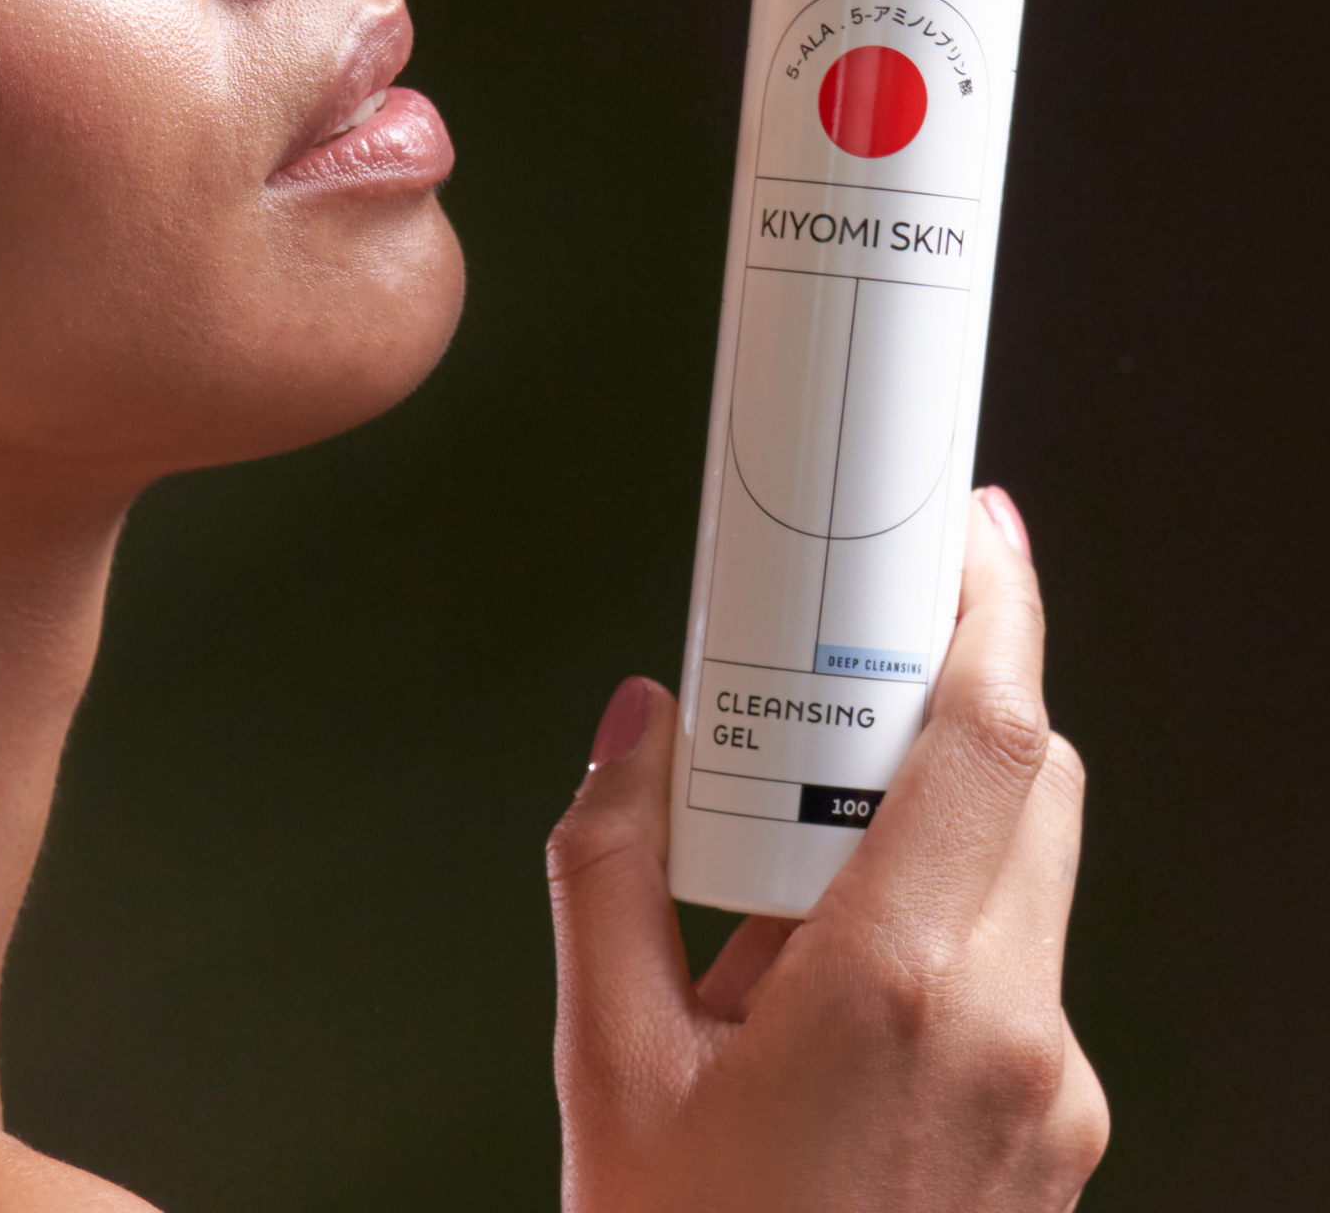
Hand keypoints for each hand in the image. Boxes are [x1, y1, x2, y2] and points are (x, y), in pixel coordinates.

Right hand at [548, 489, 1106, 1210]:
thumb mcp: (605, 1060)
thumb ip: (610, 864)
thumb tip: (631, 729)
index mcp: (901, 994)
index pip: (993, 746)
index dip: (1000, 610)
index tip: (980, 532)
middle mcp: (1016, 1035)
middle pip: (1028, 786)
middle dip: (947, 698)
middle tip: (837, 675)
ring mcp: (1056, 1092)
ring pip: (1026, 871)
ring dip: (931, 814)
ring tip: (791, 867)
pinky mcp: (1059, 1132)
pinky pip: (1014, 960)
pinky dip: (939, 911)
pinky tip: (820, 971)